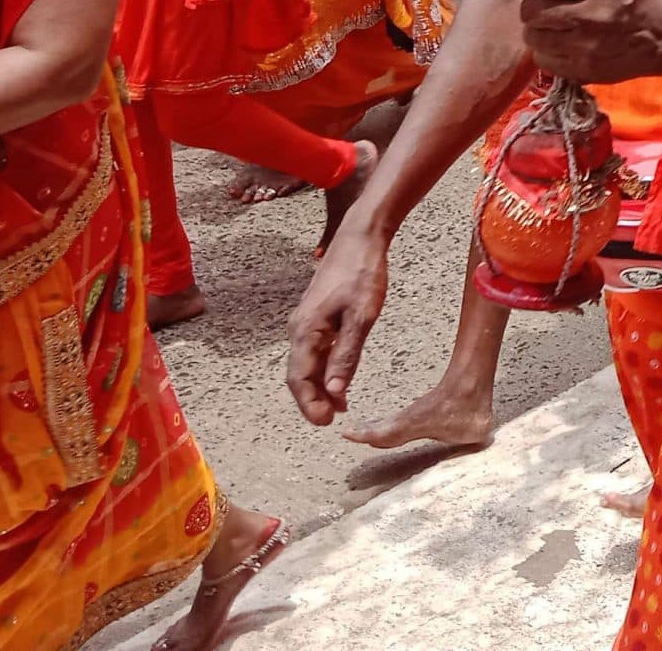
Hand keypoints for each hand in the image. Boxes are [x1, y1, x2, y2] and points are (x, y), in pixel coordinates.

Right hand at [286, 221, 389, 424]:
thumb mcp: (362, 316)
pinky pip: (314, 350)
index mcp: (306, 331)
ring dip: (319, 386)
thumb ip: (348, 354)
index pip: (300, 379)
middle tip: (331, 420)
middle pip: (299, 375)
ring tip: (338, 406)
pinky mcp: (316, 315)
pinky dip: (324, 368)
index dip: (309, 404)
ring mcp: (306, 321)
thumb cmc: (363, 273)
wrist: (360, 237)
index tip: (324, 423)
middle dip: (312, 400)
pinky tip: (340, 376)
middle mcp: (299, 328)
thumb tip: (336, 391)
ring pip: (307, 363)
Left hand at [516, 0, 661, 82]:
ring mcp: (585, 47)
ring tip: (555, 28)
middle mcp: (591, 16)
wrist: (660, 38)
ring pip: (532, 35)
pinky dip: (547, 51)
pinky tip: (563, 45)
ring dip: (539, 30)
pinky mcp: (582, 70)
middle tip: (549, 8)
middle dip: (535, 6)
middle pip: (532, 9)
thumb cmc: (631, 1)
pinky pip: (543, 59)